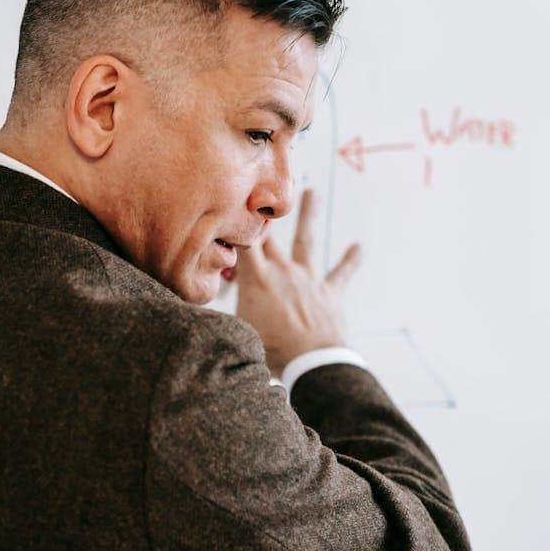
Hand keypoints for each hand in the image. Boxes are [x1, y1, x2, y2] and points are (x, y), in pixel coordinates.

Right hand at [234, 189, 361, 378]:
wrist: (311, 363)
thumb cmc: (273, 350)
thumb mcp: (239, 330)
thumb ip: (220, 314)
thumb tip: (191, 311)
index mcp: (258, 279)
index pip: (244, 242)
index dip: (237, 223)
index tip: (233, 201)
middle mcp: (282, 272)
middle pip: (271, 235)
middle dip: (265, 212)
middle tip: (264, 187)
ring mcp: (307, 279)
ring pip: (307, 240)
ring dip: (309, 216)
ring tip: (312, 192)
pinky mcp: (329, 292)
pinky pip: (341, 272)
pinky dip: (350, 260)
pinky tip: (359, 247)